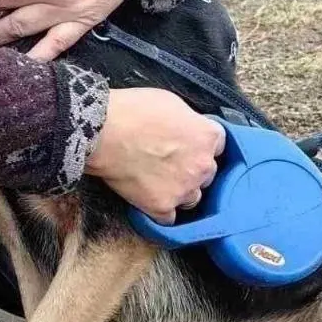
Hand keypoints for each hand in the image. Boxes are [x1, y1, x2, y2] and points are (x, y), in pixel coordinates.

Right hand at [86, 88, 224, 222]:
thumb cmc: (133, 111)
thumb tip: (187, 129)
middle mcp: (203, 166)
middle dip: (192, 169)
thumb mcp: (171, 102)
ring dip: (180, 192)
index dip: (200, 146)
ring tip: (158, 182)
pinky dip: (161, 211)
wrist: (103, 132)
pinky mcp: (162, 207)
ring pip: (192, 198)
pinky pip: (170, 219)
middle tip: (169, 163)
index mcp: (208, 137)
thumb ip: (188, 121)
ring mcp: (183, 189)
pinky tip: (149, 200)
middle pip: (207, 174)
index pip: (218, 146)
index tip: (189, 146)